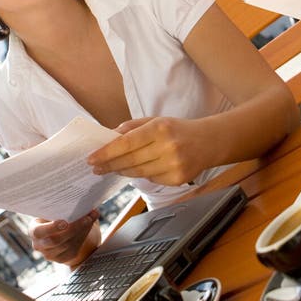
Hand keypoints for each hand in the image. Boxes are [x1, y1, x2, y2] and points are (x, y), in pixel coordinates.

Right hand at [30, 210, 99, 265]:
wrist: (61, 230)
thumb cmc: (56, 215)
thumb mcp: (54, 210)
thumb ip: (62, 206)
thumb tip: (82, 200)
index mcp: (34, 230)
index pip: (38, 232)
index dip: (51, 228)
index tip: (65, 221)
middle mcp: (39, 245)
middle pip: (55, 241)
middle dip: (73, 229)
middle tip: (86, 218)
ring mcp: (49, 254)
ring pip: (67, 245)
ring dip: (82, 231)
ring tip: (91, 218)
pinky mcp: (61, 259)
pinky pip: (73, 250)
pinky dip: (83, 237)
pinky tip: (89, 225)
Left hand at [87, 117, 204, 185]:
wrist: (208, 142)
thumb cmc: (177, 130)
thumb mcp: (156, 121)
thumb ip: (132, 128)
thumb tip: (108, 138)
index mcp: (160, 128)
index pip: (126, 142)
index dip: (107, 152)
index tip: (92, 158)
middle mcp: (167, 147)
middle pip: (130, 160)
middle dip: (109, 165)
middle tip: (96, 167)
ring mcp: (174, 165)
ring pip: (139, 173)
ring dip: (123, 171)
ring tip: (113, 169)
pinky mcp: (178, 179)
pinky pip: (151, 180)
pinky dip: (143, 175)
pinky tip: (140, 169)